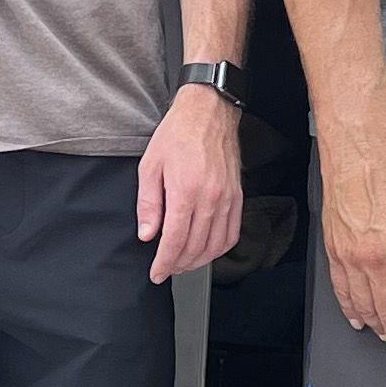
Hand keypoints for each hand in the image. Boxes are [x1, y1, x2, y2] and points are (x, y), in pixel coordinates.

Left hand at [137, 83, 243, 282]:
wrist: (209, 113)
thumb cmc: (178, 134)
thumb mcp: (150, 166)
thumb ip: (148, 204)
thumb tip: (148, 234)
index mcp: (185, 191)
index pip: (175, 241)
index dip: (164, 263)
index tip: (156, 273)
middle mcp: (210, 198)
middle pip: (195, 248)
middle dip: (179, 265)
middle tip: (167, 269)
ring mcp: (227, 199)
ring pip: (215, 245)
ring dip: (199, 261)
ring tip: (184, 263)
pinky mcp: (237, 197)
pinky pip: (232, 233)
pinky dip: (219, 248)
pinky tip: (206, 250)